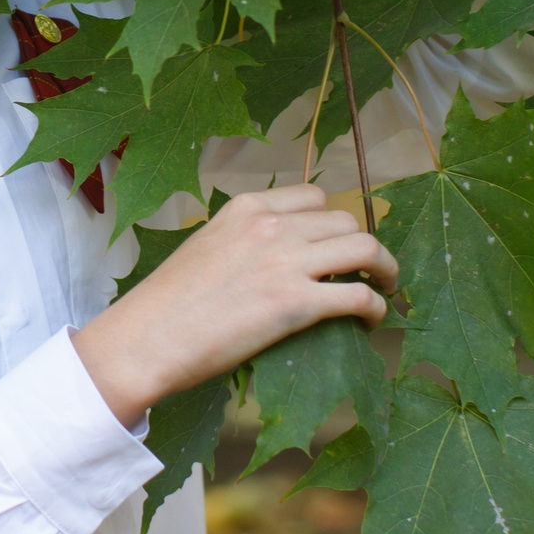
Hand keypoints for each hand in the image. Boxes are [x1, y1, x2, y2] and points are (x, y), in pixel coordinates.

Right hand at [71, 185, 395, 427]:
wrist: (148, 338)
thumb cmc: (168, 303)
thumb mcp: (206, 245)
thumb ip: (244, 239)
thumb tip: (276, 257)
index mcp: (247, 206)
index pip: (314, 196)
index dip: (333, 220)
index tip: (337, 242)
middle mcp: (272, 225)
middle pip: (345, 219)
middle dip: (361, 244)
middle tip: (365, 270)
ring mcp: (286, 261)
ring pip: (365, 248)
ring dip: (385, 268)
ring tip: (385, 288)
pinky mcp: (296, 304)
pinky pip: (360, 295)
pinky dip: (376, 307)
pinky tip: (371, 319)